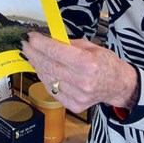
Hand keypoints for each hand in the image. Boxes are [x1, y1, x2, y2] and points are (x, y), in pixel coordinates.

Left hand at [21, 32, 137, 113]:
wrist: (118, 85)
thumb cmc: (105, 63)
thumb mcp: (90, 46)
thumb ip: (68, 44)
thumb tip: (47, 38)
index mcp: (88, 63)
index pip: (56, 52)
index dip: (40, 43)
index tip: (31, 37)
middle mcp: (82, 81)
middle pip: (49, 65)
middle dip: (34, 53)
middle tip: (26, 45)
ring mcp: (78, 96)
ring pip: (48, 78)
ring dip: (37, 65)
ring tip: (31, 55)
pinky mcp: (74, 105)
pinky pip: (52, 90)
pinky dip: (45, 78)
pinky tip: (42, 69)